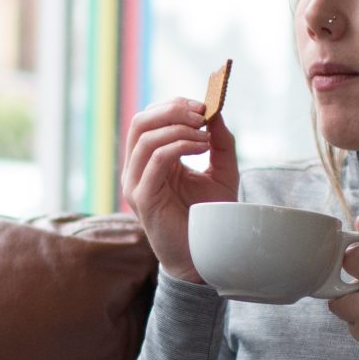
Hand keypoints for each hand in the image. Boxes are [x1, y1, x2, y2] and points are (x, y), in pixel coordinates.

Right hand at [120, 98, 239, 283]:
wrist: (205, 255)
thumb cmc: (210, 216)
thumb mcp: (222, 172)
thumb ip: (220, 143)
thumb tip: (217, 112)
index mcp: (151, 160)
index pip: (150, 120)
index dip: (174, 105)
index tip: (204, 105)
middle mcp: (138, 169)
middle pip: (141, 122)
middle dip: (172, 110)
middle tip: (202, 113)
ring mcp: (136, 184)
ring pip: (144, 137)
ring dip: (178, 127)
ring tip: (204, 134)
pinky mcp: (142, 198)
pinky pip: (155, 160)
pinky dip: (179, 145)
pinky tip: (202, 147)